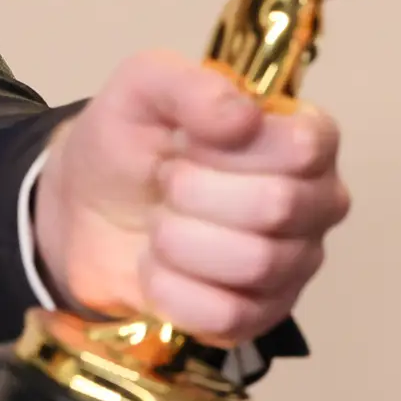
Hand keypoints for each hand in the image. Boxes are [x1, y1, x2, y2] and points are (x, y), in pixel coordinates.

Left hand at [37, 50, 349, 344]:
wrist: (85, 214)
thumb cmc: (129, 145)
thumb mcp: (142, 89)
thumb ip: (189, 84)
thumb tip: (242, 117)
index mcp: (304, 138)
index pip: (303, 147)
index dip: (232, 149)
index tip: (188, 143)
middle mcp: (315, 202)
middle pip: (278, 206)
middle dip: (194, 194)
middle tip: (166, 185)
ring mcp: (293, 264)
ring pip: (254, 264)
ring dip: (179, 242)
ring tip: (159, 227)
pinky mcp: (261, 316)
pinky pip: (229, 316)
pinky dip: (173, 292)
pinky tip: (158, 270)